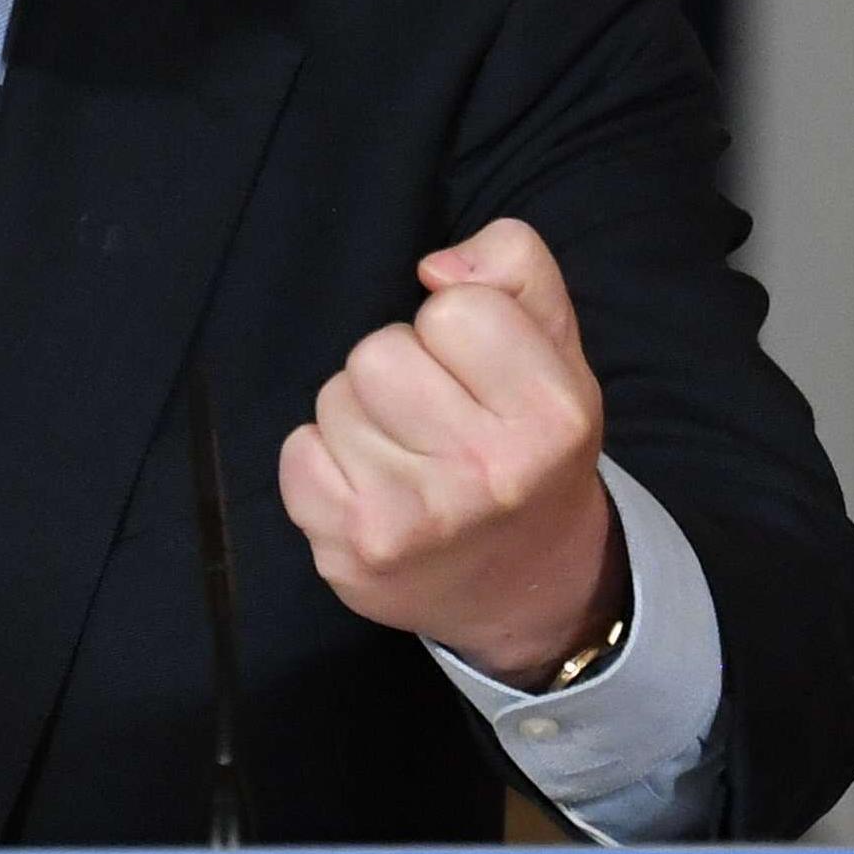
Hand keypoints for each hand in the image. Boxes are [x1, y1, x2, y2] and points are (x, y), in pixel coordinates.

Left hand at [278, 217, 624, 683]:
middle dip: (402, 369)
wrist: (529, 588)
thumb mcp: (556, 346)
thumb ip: (515, 266)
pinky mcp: (353, 550)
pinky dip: (324, 462)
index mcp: (551, 416)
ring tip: (410, 456)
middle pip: (379, 350)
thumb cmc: (531, 445)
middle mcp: (489, 473)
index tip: (478, 373)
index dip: (458, 328)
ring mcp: (415, 519)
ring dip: (363, 415)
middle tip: (437, 417)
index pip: (456, 306)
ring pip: (335, 398)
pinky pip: (297, 452)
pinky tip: (373, 487)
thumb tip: (434, 269)